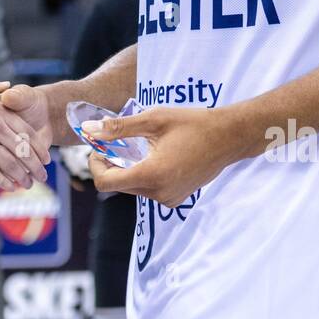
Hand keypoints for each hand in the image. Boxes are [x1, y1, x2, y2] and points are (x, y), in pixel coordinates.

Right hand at [0, 79, 48, 190]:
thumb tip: (7, 85)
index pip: (25, 132)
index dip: (37, 148)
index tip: (45, 159)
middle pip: (22, 150)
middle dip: (34, 167)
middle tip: (42, 178)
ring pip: (10, 163)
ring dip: (21, 177)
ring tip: (27, 185)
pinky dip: (0, 180)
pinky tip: (5, 186)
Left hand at [85, 107, 231, 206]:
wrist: (229, 137)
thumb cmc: (192, 123)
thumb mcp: (152, 119)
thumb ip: (118, 128)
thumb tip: (89, 131)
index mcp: (151, 175)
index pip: (106, 182)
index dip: (95, 165)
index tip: (99, 147)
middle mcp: (159, 193)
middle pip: (118, 186)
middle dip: (110, 166)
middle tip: (114, 143)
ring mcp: (169, 198)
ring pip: (133, 188)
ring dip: (127, 170)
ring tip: (136, 147)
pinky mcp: (177, 198)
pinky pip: (149, 190)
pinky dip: (143, 175)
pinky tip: (153, 156)